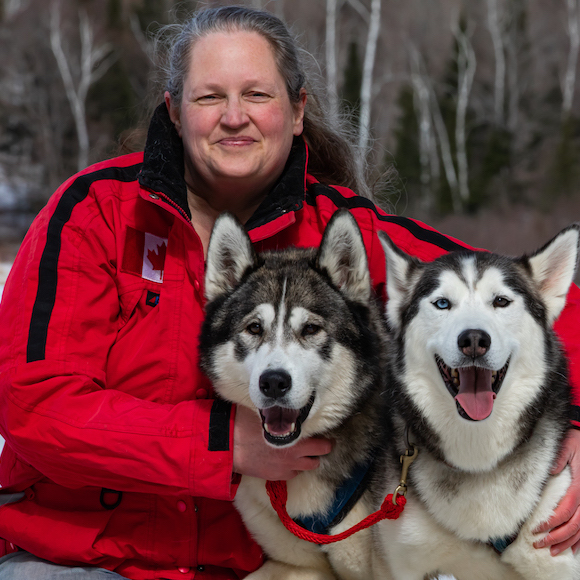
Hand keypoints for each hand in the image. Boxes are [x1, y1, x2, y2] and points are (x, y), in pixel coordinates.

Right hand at [232, 404, 331, 480]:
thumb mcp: (265, 412)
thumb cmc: (245, 425)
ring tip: (303, 452)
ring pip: (308, 467)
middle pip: (319, 457)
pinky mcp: (276, 476)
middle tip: (320, 444)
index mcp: (295, 439)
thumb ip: (279, 412)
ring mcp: (286, 468)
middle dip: (322, 450)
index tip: (325, 435)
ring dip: (308, 460)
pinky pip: (292, 474)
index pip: (322, 443)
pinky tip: (286, 460)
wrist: (229, 447)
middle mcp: (294, 456)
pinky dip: (293, 468)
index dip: (325, 439)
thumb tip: (283, 402)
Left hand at [533, 428, 579, 554]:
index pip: (565, 510)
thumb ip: (558, 458)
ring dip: (567, 542)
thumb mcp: (567, 446)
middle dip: (556, 537)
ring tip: (551, 551)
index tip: (535, 530)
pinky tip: (572, 549)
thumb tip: (551, 472)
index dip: (551, 523)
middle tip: (538, 544)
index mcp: (579, 485)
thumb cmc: (576, 443)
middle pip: (573, 525)